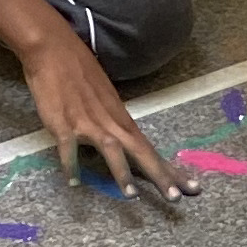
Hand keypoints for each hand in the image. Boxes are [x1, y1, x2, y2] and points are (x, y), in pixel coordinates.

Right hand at [21, 40, 188, 207]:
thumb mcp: (105, 98)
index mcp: (121, 118)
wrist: (53, 49)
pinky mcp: (63, 123)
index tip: (192, 187)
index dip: (170, 169)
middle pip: (140, 151)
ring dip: (121, 172)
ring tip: (132, 196)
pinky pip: (68, 147)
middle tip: (176, 197)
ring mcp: (87, 123)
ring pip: (111, 150)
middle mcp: (110, 122)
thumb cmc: (79, 71)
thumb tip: (124, 142)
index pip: (150, 148)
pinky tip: (74, 183)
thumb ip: (114, 122)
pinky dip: (71, 164)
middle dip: (159, 175)